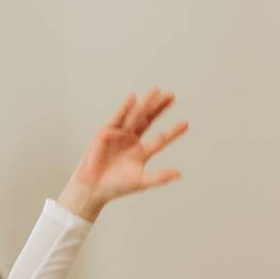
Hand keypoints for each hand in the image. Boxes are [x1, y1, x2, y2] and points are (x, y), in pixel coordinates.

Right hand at [59, 91, 187, 222]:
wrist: (94, 187)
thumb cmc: (116, 186)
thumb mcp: (142, 181)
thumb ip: (160, 177)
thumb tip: (180, 173)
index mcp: (141, 152)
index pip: (160, 139)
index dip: (173, 132)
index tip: (186, 124)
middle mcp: (131, 140)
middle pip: (149, 121)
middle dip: (160, 108)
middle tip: (172, 96)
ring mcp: (119, 135)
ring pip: (136, 116)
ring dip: (146, 104)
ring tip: (157, 91)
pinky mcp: (107, 132)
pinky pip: (118, 117)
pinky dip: (125, 108)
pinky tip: (134, 98)